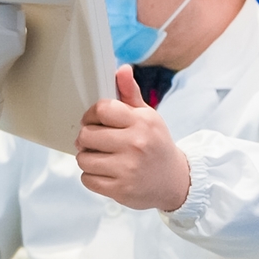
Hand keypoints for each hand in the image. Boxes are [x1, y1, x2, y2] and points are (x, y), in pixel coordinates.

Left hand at [75, 66, 191, 211]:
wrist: (175, 181)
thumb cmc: (156, 145)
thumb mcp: (148, 117)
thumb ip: (130, 94)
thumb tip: (122, 69)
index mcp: (142, 121)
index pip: (102, 109)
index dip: (91, 115)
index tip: (95, 121)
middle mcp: (136, 143)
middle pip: (87, 134)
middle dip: (87, 138)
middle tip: (96, 142)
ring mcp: (128, 168)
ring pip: (83, 158)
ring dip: (87, 158)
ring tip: (101, 158)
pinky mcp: (121, 189)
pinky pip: (87, 179)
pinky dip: (91, 177)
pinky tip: (105, 173)